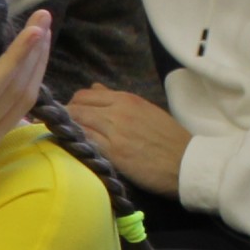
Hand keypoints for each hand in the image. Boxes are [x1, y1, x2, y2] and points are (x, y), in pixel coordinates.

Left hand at [65, 85, 190, 195]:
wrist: (186, 162)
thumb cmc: (168, 138)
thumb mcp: (145, 110)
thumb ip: (117, 100)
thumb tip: (95, 88)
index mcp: (126, 99)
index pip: (85, 95)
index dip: (72, 105)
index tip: (69, 116)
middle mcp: (118, 111)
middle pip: (76, 108)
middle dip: (64, 118)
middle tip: (62, 131)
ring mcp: (114, 132)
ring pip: (77, 124)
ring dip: (67, 132)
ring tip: (64, 140)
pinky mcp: (114, 153)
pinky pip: (85, 143)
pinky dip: (75, 145)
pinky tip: (72, 151)